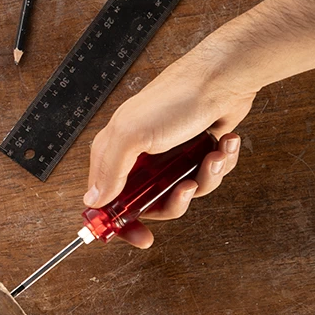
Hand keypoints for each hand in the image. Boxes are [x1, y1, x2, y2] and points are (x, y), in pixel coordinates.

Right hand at [85, 47, 251, 247]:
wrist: (222, 78)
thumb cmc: (174, 99)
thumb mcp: (131, 136)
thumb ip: (109, 172)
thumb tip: (92, 200)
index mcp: (115, 153)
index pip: (107, 199)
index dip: (121, 222)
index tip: (139, 236)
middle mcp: (139, 158)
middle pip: (150, 203)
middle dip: (174, 200)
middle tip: (186, 189)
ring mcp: (168, 157)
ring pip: (183, 193)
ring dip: (204, 178)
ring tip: (212, 156)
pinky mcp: (195, 153)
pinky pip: (205, 177)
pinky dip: (218, 165)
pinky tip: (222, 144)